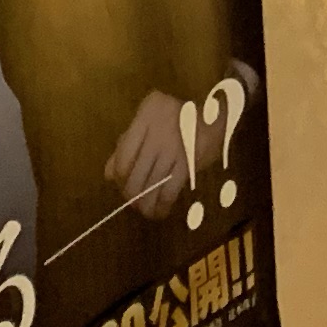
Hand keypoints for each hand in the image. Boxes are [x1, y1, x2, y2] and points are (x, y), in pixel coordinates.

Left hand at [106, 91, 192, 220]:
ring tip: (144, 210)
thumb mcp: (150, 119)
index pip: (124, 154)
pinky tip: (160, 211)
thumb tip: (108, 174)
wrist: (217, 117)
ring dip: (145, 203)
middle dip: (131, 193)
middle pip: (136, 172)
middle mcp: (158, 130)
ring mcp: (174, 147)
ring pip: (152, 183)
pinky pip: (171, 189)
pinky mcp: (190, 163)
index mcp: (146, 116)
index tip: (121, 183)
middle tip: (133, 201)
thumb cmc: (178, 118)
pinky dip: (163, 204)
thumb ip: (128, 142)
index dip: (120, 175)